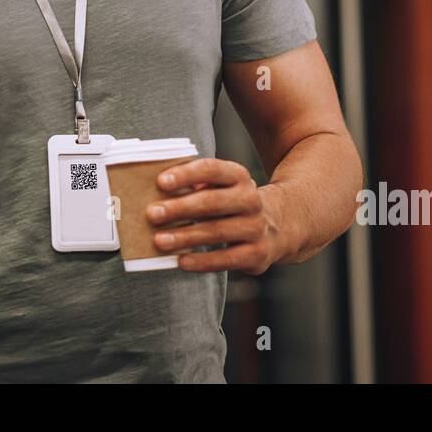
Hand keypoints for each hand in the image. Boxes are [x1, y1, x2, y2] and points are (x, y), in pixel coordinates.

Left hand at [146, 157, 286, 273]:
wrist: (278, 226)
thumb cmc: (232, 204)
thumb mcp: (221, 187)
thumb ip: (196, 185)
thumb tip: (159, 191)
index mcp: (239, 176)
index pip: (211, 169)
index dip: (186, 175)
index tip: (161, 182)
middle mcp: (251, 199)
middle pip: (212, 201)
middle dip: (180, 208)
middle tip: (152, 214)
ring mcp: (256, 227)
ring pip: (217, 232)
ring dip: (185, 237)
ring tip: (160, 240)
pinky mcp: (257, 254)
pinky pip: (226, 259)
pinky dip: (202, 261)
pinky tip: (181, 261)